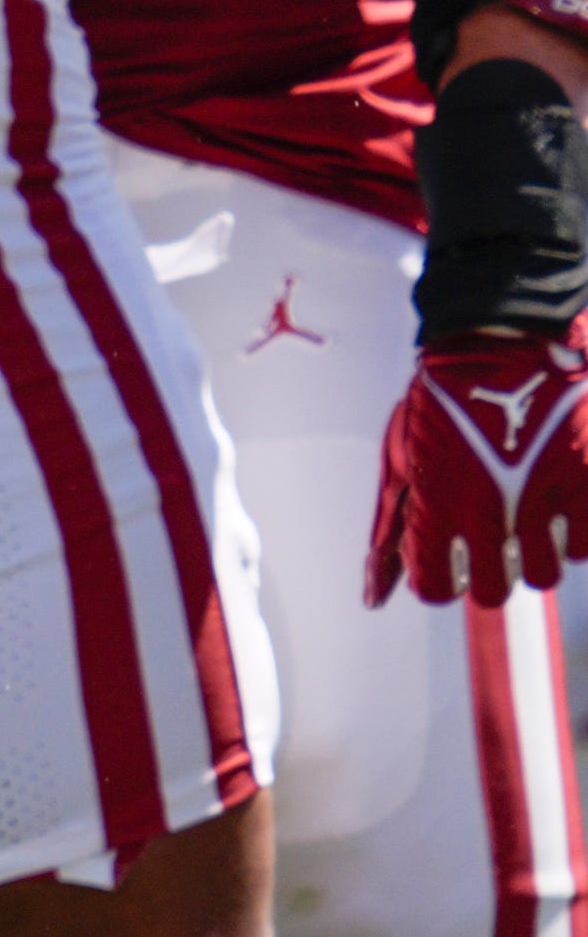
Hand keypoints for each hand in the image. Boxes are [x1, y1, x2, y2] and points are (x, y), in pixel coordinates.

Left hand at [366, 326, 587, 604]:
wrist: (501, 337)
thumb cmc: (440, 400)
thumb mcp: (402, 459)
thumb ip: (389, 531)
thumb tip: (371, 600)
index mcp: (436, 503)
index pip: (435, 587)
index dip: (439, 579)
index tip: (446, 560)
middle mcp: (489, 509)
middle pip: (493, 591)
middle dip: (488, 573)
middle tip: (490, 540)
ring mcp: (543, 497)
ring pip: (544, 575)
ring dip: (532, 554)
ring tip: (524, 516)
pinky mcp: (587, 482)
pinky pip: (584, 547)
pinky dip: (571, 535)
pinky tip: (556, 504)